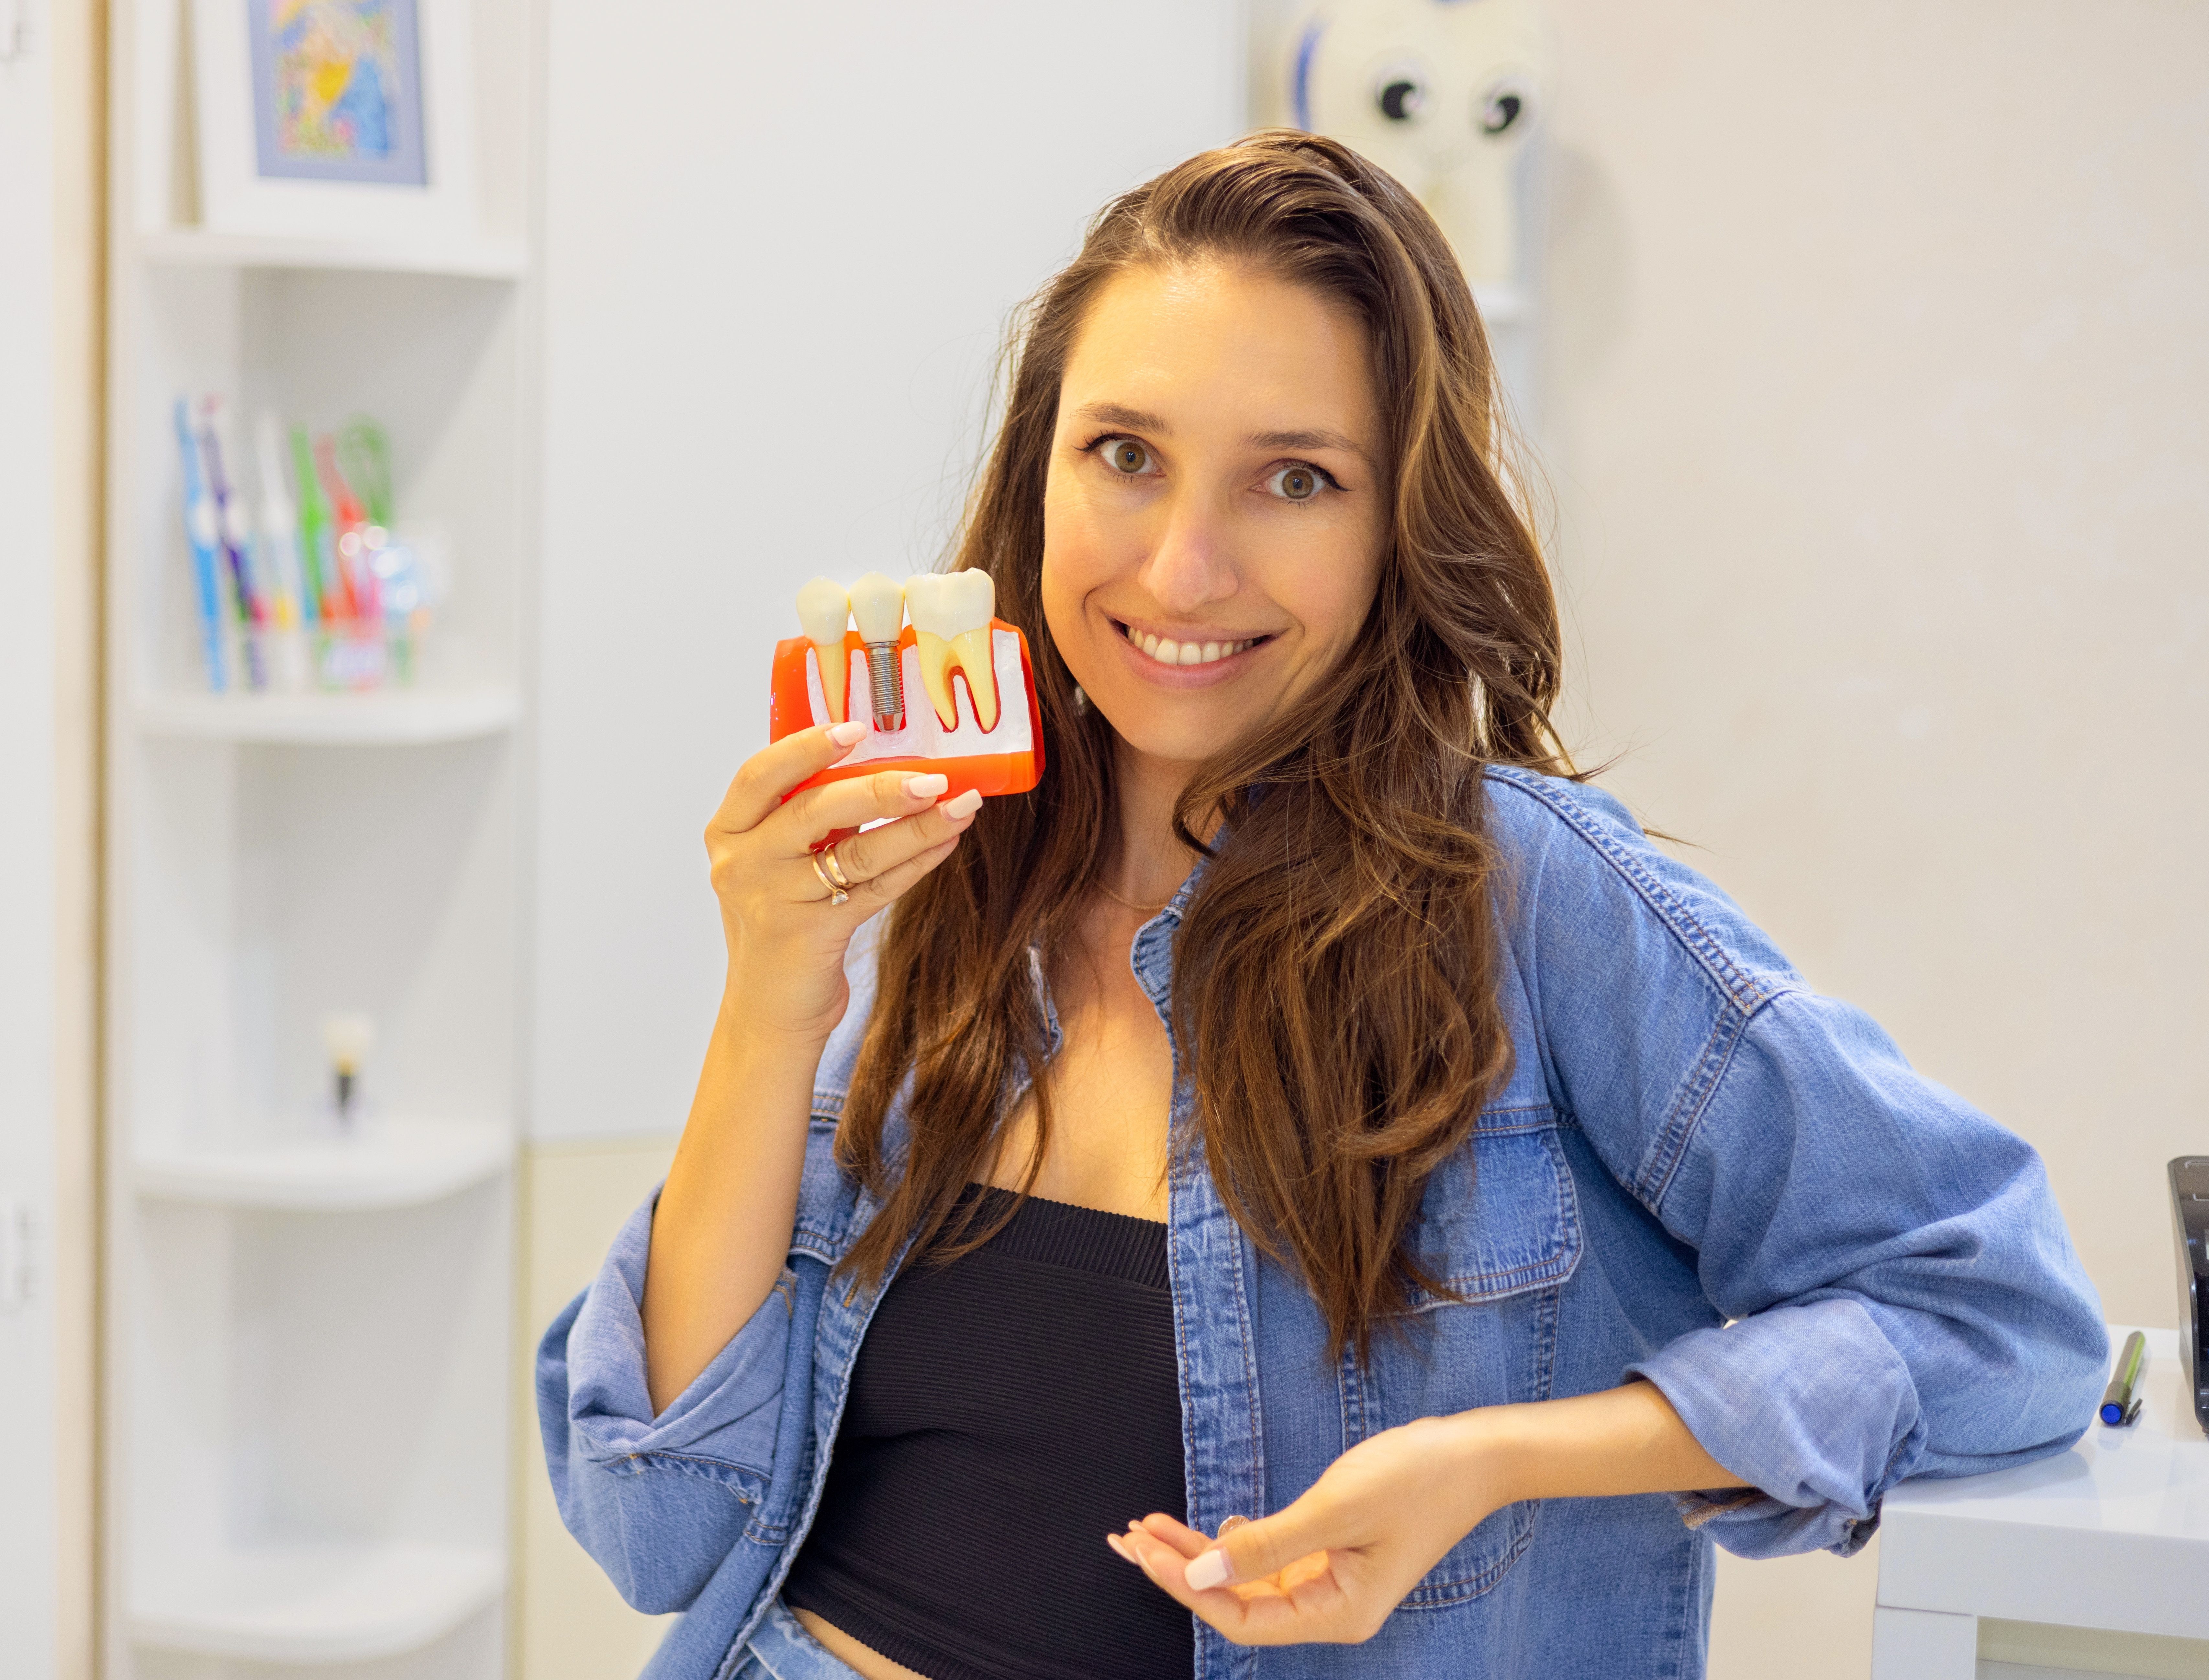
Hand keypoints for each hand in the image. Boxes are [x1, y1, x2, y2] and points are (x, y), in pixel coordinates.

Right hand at [706, 721, 980, 1042]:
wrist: (768, 1009)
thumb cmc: (781, 920)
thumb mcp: (776, 862)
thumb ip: (807, 816)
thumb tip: (880, 765)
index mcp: (728, 832)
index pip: (761, 774)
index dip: (807, 747)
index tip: (856, 727)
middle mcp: (743, 863)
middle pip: (815, 809)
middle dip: (880, 788)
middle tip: (933, 776)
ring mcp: (774, 900)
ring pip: (856, 852)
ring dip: (916, 826)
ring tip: (962, 805)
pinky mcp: (811, 935)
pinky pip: (874, 889)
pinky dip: (916, 863)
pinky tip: (947, 843)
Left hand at [1108, 1413, 1504, 1644]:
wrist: (1472, 1454)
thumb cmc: (1416, 1478)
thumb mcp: (1335, 1508)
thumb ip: (1269, 1545)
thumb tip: (1203, 1571)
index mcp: (1339, 1613)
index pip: (1243, 1616)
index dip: (1188, 1586)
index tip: (1144, 1549)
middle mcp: (1332, 1608)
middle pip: (1237, 1601)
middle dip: (1178, 1569)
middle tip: (1127, 1535)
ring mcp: (1330, 1581)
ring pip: (1246, 1578)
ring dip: (1197, 1553)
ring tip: (1146, 1527)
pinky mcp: (1330, 1554)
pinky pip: (1267, 1560)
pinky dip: (1231, 1543)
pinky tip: (1204, 1529)